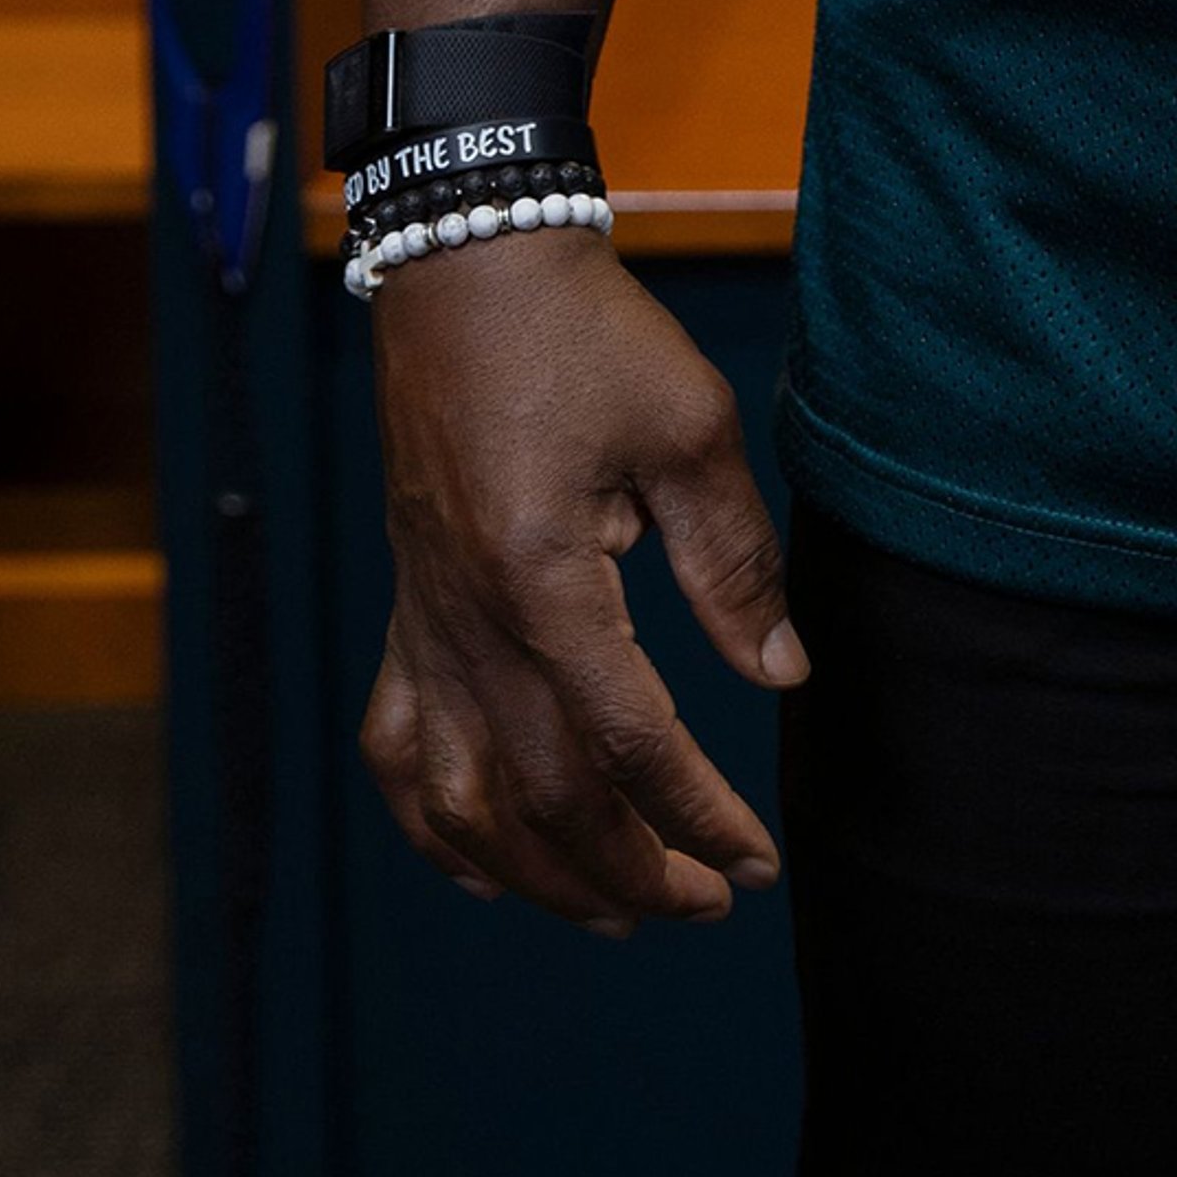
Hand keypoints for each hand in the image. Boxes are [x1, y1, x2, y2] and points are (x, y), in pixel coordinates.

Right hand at [361, 231, 804, 931]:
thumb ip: (734, 562)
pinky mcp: (406, 609)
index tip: (755, 862)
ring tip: (615, 909)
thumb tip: (780, 676)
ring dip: (538, 875)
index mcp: (544, 580)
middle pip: (542, 798)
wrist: (471, 267)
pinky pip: (396, 748)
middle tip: (707, 901)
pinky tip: (484, 868)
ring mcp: (423, 621)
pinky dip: (434, 825)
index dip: (697, 816)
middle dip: (630, 871)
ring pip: (459, 800)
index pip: (630, 742)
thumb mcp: (689, 428)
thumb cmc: (585, 332)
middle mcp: (469, 620)